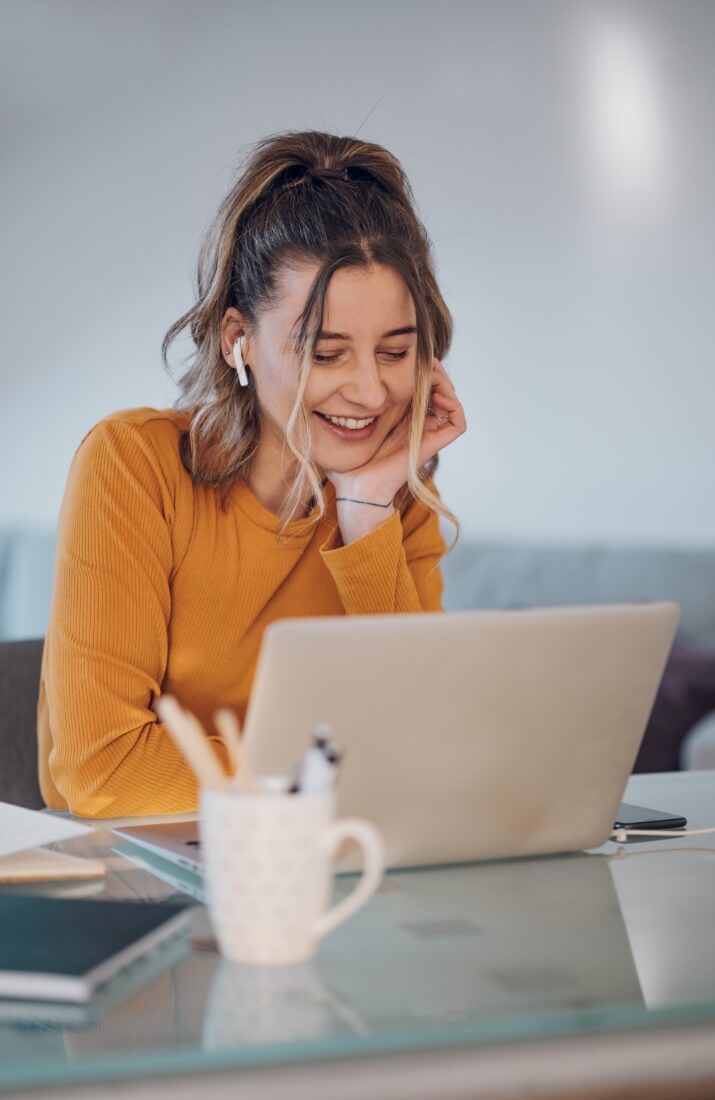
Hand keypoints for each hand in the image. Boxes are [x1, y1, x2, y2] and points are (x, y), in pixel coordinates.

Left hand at [325, 358, 466, 503]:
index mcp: (402, 417)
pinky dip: (453, 404)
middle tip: (421, 357)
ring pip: (451, 401)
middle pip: (439, 389)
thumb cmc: (347, 461)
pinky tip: (436, 393)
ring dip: (444, 382)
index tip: (408, 354)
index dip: (419, 367)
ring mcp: (428, 435)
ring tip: (429, 369)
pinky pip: (457, 422)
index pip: (421, 386)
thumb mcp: (344, 423)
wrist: (356, 488)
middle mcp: (418, 424)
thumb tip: (325, 381)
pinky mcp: (434, 445)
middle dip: (433, 370)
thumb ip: (342, 404)